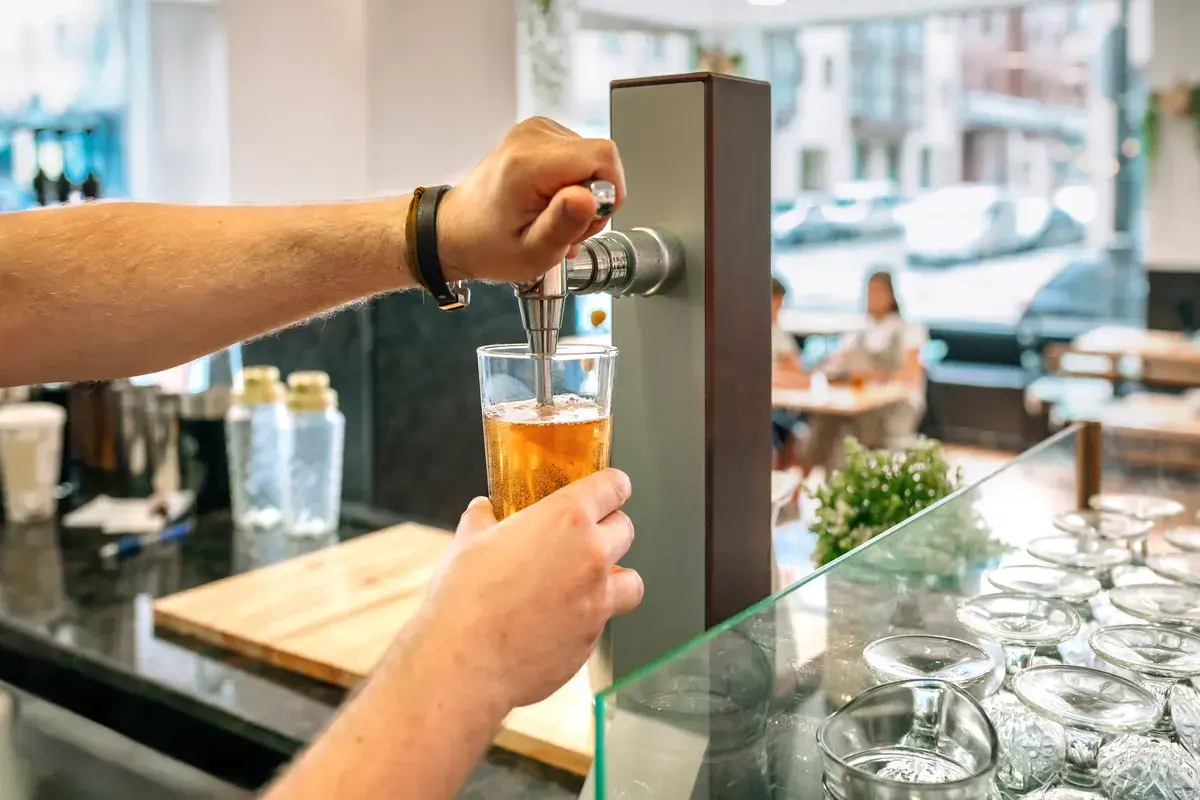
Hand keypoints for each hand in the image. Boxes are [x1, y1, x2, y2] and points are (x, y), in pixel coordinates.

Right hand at [420, 469, 642, 708]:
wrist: (464, 662)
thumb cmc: (463, 598)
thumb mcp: (468, 541)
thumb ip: (484, 519)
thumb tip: (484, 510)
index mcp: (566, 519)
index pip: (613, 486)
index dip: (612, 486)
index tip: (609, 490)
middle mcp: (591, 556)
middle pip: (626, 529)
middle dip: (609, 531)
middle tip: (584, 539)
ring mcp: (598, 601)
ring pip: (631, 582)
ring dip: (615, 580)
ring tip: (586, 585)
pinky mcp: (592, 640)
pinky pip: (603, 621)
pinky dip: (589, 618)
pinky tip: (557, 621)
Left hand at [436, 117, 625, 282]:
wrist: (457, 231)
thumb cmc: (489, 245)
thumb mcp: (531, 253)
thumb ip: (563, 225)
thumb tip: (591, 198)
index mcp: (529, 164)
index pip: (602, 157)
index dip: (607, 193)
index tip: (584, 220)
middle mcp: (531, 137)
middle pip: (600, 157)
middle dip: (595, 198)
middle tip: (566, 226)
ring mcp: (535, 130)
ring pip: (593, 158)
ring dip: (584, 193)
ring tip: (554, 216)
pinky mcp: (539, 133)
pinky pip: (579, 155)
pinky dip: (574, 183)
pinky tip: (551, 203)